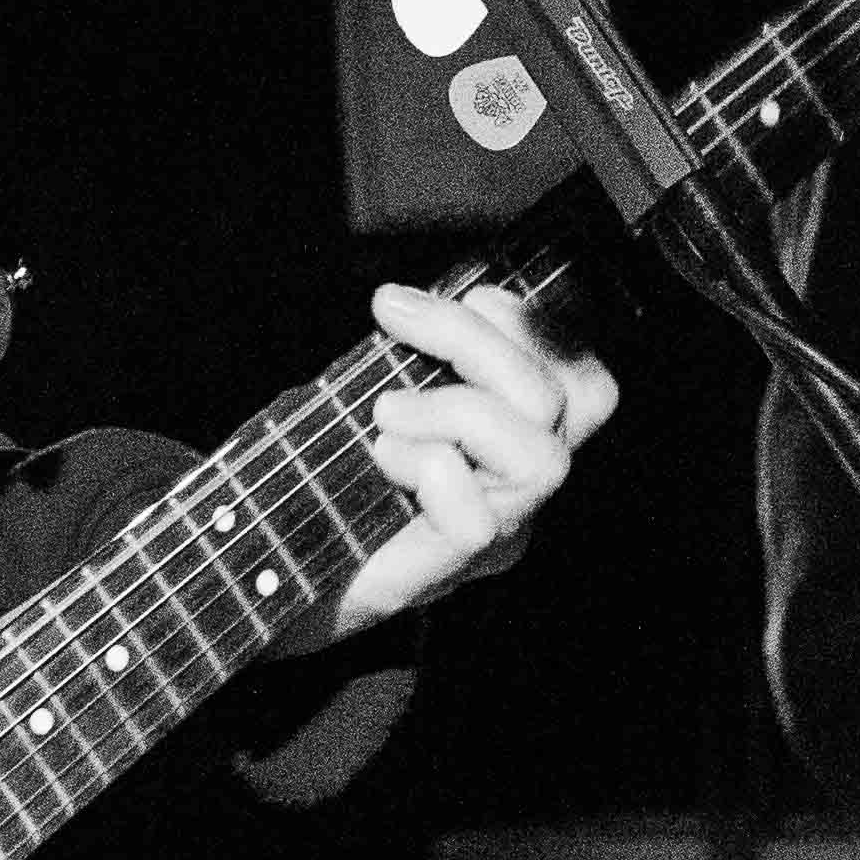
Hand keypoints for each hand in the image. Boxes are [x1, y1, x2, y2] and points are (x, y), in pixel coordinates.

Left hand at [325, 277, 618, 642]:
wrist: (275, 569)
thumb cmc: (326, 473)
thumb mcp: (379, 390)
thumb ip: (416, 356)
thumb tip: (414, 303)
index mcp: (515, 440)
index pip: (585, 383)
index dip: (543, 325)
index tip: (468, 290)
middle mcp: (521, 489)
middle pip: (572, 401)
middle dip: (478, 335)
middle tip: (395, 314)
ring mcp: (494, 534)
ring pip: (541, 458)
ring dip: (455, 408)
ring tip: (385, 408)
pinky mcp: (447, 568)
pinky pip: (474, 514)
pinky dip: (423, 464)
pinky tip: (379, 459)